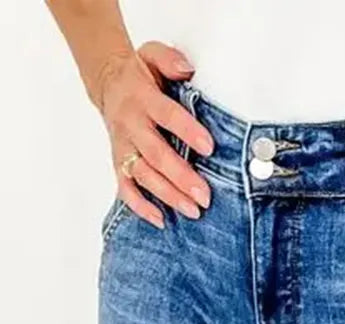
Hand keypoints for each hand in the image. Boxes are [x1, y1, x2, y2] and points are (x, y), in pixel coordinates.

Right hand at [95, 42, 213, 228]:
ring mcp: (123, 146)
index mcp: (142, 98)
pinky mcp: (118, 162)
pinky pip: (125, 187)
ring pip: (143, 175)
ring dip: (167, 195)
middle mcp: (131, 124)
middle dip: (180, 177)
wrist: (108, 83)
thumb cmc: (140, 73)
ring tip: (192, 211)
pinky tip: (160, 220)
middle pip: (155, 154)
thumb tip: (187, 69)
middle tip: (205, 196)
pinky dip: (139, 206)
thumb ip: (169, 60)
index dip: (187, 131)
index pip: (167, 115)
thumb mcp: (152, 54)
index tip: (209, 147)